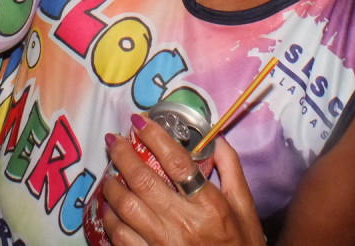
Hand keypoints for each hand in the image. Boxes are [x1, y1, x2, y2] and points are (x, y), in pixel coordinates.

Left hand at [100, 115, 264, 245]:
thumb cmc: (241, 244)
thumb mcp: (245, 207)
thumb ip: (231, 168)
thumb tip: (215, 137)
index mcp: (209, 205)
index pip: (177, 161)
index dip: (156, 136)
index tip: (139, 120)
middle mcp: (184, 223)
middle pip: (143, 180)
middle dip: (123, 154)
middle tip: (114, 139)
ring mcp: (163, 244)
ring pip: (125, 207)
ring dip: (112, 185)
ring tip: (110, 173)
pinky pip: (120, 237)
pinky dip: (110, 219)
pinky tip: (108, 208)